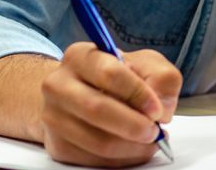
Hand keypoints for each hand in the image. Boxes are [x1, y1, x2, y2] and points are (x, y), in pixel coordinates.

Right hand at [40, 43, 181, 166]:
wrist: (80, 96)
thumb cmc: (117, 78)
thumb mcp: (144, 64)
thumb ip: (162, 78)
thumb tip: (162, 109)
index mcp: (80, 56)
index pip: (110, 73)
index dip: (138, 94)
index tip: (157, 109)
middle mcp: (58, 85)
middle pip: (97, 109)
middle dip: (134, 125)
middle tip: (155, 131)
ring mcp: (53, 117)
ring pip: (97, 141)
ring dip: (132, 146)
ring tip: (149, 140)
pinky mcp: (58, 146)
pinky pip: (94, 160)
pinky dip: (122, 158)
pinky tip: (133, 148)